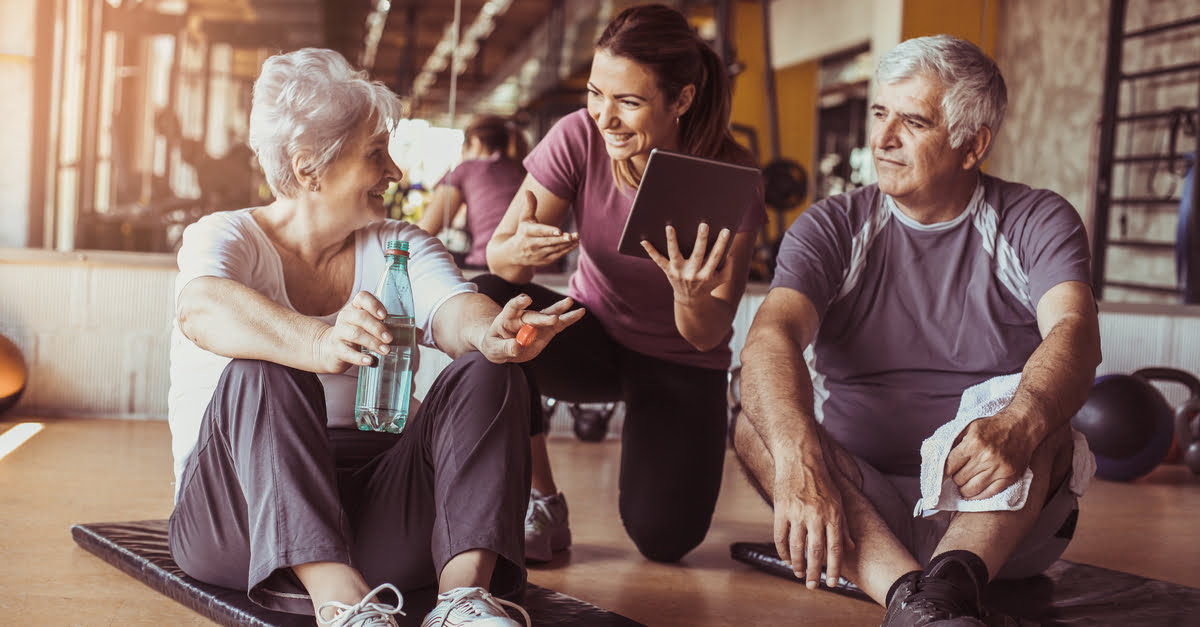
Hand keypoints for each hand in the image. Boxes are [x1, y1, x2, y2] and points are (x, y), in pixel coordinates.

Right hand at [311, 290, 394, 373]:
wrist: (331, 349)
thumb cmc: (358, 334)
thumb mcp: (372, 326)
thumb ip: (396, 328)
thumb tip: (420, 335)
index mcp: (356, 307)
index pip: (362, 298)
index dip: (374, 304)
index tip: (384, 315)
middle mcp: (346, 316)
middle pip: (360, 317)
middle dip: (377, 328)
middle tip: (390, 338)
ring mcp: (339, 332)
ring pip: (355, 334)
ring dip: (372, 342)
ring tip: (385, 350)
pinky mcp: (336, 349)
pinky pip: (347, 352)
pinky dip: (359, 357)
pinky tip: (370, 361)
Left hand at [477, 293, 585, 362]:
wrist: (502, 346)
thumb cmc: (495, 345)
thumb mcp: (495, 350)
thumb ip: (506, 348)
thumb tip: (518, 345)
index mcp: (507, 318)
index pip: (512, 307)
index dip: (519, 302)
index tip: (527, 299)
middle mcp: (524, 317)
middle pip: (534, 315)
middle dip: (544, 317)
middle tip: (554, 319)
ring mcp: (537, 323)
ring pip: (549, 314)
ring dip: (559, 309)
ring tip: (570, 302)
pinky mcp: (546, 330)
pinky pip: (559, 324)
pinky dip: (569, 318)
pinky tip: (580, 312)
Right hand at [506, 190, 578, 266]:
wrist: (515, 254)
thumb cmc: (523, 232)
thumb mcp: (524, 219)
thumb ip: (529, 205)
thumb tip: (528, 191)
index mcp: (526, 232)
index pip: (539, 232)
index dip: (549, 232)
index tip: (559, 231)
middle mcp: (531, 245)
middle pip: (548, 242)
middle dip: (560, 240)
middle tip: (572, 236)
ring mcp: (538, 254)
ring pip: (554, 249)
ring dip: (566, 244)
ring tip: (577, 237)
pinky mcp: (545, 261)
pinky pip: (557, 255)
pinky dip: (566, 250)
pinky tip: (575, 244)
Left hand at [641, 222, 732, 305]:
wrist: (691, 300)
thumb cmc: (708, 283)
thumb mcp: (722, 278)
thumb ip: (729, 264)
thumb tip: (728, 248)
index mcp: (707, 275)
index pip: (716, 257)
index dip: (721, 244)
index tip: (726, 230)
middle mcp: (692, 274)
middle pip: (698, 254)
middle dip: (701, 240)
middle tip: (704, 225)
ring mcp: (678, 272)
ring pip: (675, 255)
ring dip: (672, 241)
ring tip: (670, 227)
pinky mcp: (668, 271)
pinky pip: (658, 260)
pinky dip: (650, 250)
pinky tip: (643, 240)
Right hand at [772, 455, 854, 589]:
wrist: (800, 458)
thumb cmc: (821, 480)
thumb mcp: (838, 501)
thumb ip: (844, 525)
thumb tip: (851, 547)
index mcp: (833, 515)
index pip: (835, 549)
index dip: (834, 568)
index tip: (832, 583)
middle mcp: (816, 516)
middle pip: (815, 552)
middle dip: (814, 573)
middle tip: (812, 586)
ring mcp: (797, 513)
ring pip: (796, 547)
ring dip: (797, 564)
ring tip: (798, 573)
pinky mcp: (781, 510)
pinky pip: (780, 536)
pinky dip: (783, 550)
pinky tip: (786, 558)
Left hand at [945, 413, 1035, 499]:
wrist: (1022, 426)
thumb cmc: (993, 426)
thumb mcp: (969, 427)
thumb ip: (954, 442)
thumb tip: (939, 461)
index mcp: (973, 443)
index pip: (949, 466)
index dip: (942, 473)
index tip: (940, 477)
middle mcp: (986, 457)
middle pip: (959, 479)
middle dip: (955, 478)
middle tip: (958, 474)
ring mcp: (999, 468)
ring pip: (971, 490)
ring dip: (965, 488)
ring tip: (966, 482)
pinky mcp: (1009, 477)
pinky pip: (988, 494)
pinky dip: (978, 495)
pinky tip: (976, 489)